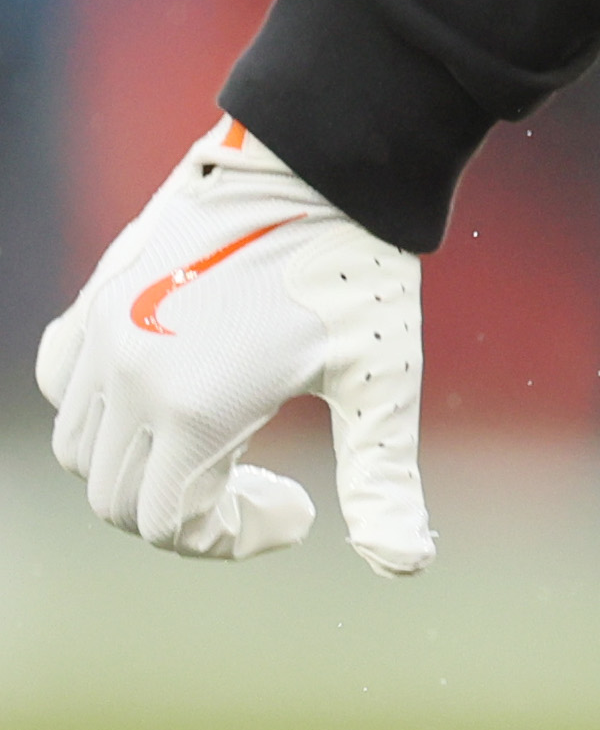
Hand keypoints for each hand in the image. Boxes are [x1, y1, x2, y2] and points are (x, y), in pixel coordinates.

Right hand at [34, 116, 431, 572]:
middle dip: (191, 513)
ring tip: (223, 443)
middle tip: (265, 486)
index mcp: (195, 407)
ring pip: (84, 451)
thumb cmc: (360, 272)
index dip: (231, 539)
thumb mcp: (381, 381)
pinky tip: (173, 396)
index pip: (170, 524)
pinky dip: (102, 415)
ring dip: (144, 469)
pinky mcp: (93, 301)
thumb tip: (406, 567)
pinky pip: (63, 388)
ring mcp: (100, 336)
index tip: (296, 509)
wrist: (320, 163)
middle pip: (121, 500)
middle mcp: (128, 376)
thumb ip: (382, 478)